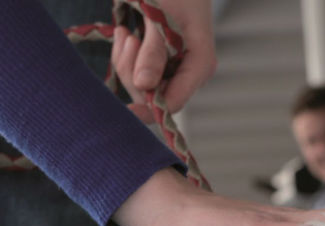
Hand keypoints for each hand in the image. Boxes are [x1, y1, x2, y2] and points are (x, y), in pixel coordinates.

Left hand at [111, 0, 216, 123]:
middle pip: (153, 96)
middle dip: (132, 71)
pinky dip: (124, 55)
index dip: (150, 109)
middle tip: (129, 37)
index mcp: (200, 64)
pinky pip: (134, 73)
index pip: (174, 102)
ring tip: (127, 32)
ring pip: (140, 86)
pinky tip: (126, 33)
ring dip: (126, 60)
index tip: (125, 109)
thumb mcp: (161, 16)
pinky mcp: (157, 63)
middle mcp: (188, 72)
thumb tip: (144, 85)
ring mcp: (172, 69)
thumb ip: (154, 51)